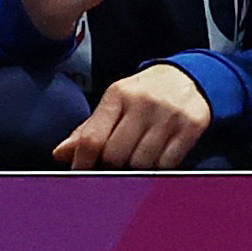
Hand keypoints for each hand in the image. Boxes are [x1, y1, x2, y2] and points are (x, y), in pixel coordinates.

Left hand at [53, 62, 213, 167]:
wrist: (189, 77)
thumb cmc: (144, 94)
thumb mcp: (115, 102)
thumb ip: (89, 129)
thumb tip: (61, 154)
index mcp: (118, 94)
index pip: (92, 138)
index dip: (82, 162)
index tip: (81, 173)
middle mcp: (143, 103)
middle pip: (115, 156)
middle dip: (112, 165)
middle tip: (117, 161)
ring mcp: (168, 115)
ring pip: (141, 163)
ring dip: (137, 167)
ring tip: (139, 154)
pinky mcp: (190, 127)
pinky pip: (166, 164)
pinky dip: (159, 166)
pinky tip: (159, 154)